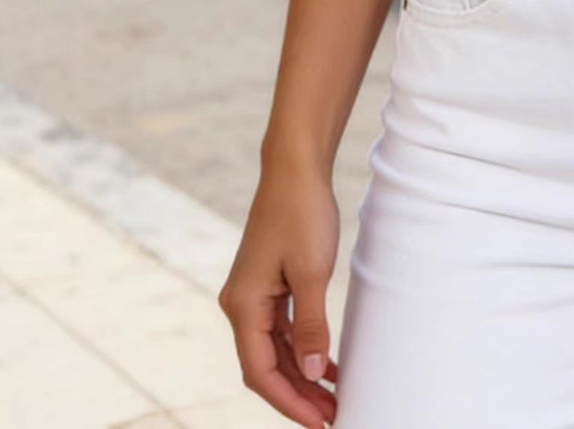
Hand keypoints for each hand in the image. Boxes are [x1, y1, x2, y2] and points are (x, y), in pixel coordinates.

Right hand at [219, 163, 340, 425]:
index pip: (261, 371)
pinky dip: (302, 348)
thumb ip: (311, 324)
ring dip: (301, 375)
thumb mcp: (313, 272)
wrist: (295, 170)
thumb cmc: (302, 214)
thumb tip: (311, 369)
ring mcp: (253, 295)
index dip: (289, 401)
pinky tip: (326, 364)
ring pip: (275, 350)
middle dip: (298, 394)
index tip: (319, 422)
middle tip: (333, 416)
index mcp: (243, 306)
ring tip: (333, 399)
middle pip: (266, 366)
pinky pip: (282, 329)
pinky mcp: (268, 285)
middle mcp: (241, 305)